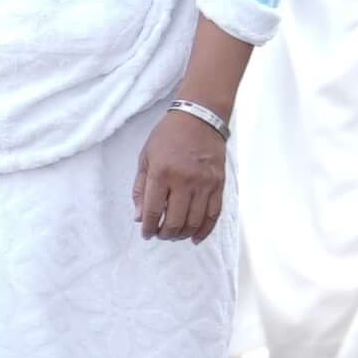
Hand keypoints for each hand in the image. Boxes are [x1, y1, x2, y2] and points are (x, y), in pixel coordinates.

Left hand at [134, 107, 226, 241]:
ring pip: (194, 221)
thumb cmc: (168, 137)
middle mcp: (184, 181)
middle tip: (160, 235)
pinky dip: (204, 230)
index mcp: (162, 173)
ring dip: (182, 234)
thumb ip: (140, 188)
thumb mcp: (146, 157)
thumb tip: (139, 217)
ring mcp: (204, 184)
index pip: (153, 211)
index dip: (148, 228)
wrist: (200, 119)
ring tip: (175, 235)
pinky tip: (195, 238)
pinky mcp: (218, 185)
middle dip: (165, 234)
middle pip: (175, 221)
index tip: (146, 234)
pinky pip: (213, 214)